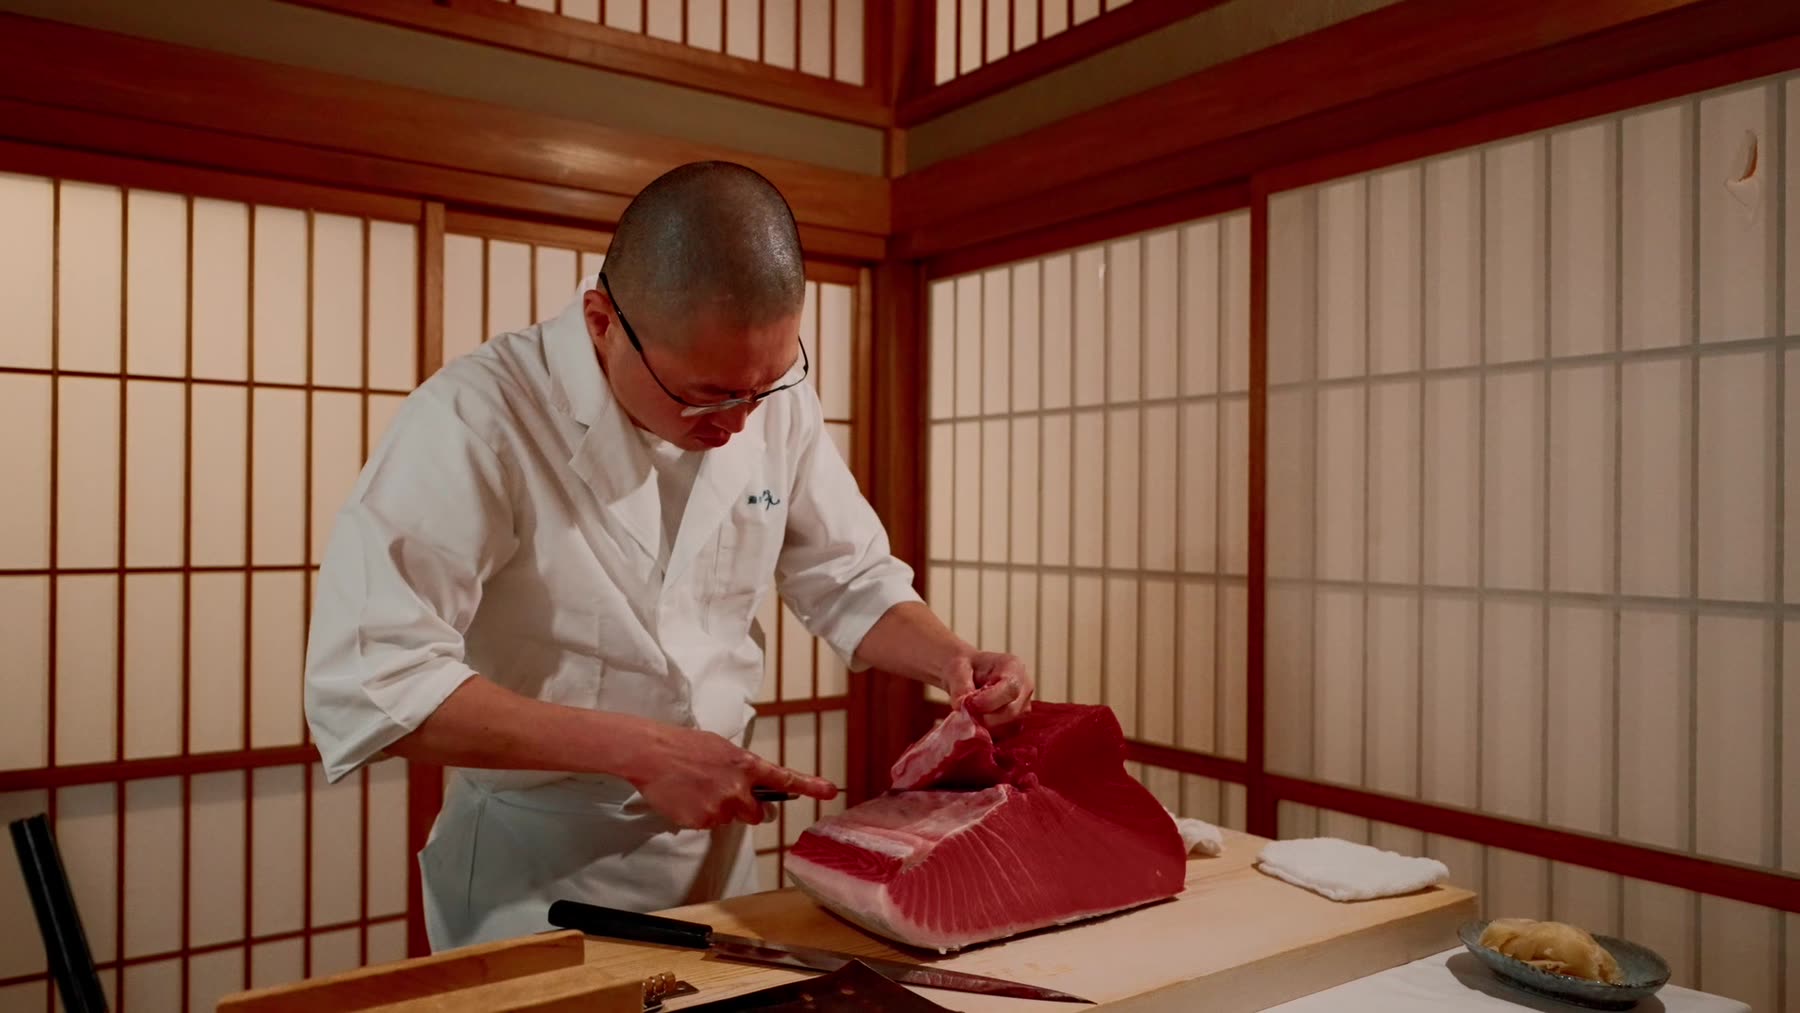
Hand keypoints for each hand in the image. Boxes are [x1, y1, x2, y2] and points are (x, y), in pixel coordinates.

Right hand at [628, 726, 836, 830]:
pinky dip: (700, 815)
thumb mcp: (722, 748)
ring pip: (730, 819)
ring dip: (720, 809)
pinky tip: (687, 797)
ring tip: (697, 788)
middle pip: (756, 814)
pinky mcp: (702, 821)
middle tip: (726, 793)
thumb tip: (752, 786)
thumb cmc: (685, 745)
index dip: (810, 785)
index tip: (830, 790)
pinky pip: (709, 825)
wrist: (651, 753)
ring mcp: (720, 807)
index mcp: (746, 765)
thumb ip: (742, 768)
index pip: (784, 778)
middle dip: (746, 808)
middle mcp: (738, 788)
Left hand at [939, 651, 1033, 727]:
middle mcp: (1025, 688)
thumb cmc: (964, 667)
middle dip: (985, 717)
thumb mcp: (956, 668)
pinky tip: (975, 724)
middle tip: (964, 715)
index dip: (990, 701)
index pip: (1010, 688)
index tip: (969, 705)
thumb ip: (960, 686)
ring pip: (1008, 727)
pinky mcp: (1017, 723)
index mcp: (1013, 667)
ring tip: (969, 715)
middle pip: (1011, 711)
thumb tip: (961, 706)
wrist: (965, 675)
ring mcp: (1023, 707)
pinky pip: (1005, 735)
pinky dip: (988, 734)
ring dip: (986, 726)